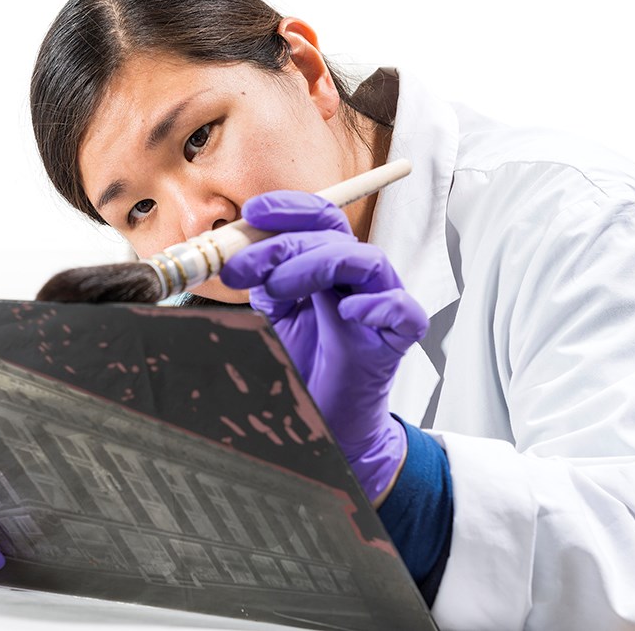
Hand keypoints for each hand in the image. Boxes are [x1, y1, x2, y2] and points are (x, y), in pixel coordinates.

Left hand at [220, 190, 427, 502]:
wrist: (324, 426)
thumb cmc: (301, 369)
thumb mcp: (270, 318)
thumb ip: (261, 284)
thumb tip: (231, 257)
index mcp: (327, 267)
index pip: (316, 219)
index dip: (287, 209)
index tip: (251, 212)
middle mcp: (355, 279)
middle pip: (332, 234)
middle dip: (282, 242)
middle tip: (240, 266)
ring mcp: (380, 306)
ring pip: (366, 260)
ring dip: (317, 263)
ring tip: (277, 289)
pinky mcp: (397, 340)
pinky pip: (404, 311)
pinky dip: (379, 304)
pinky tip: (348, 312)